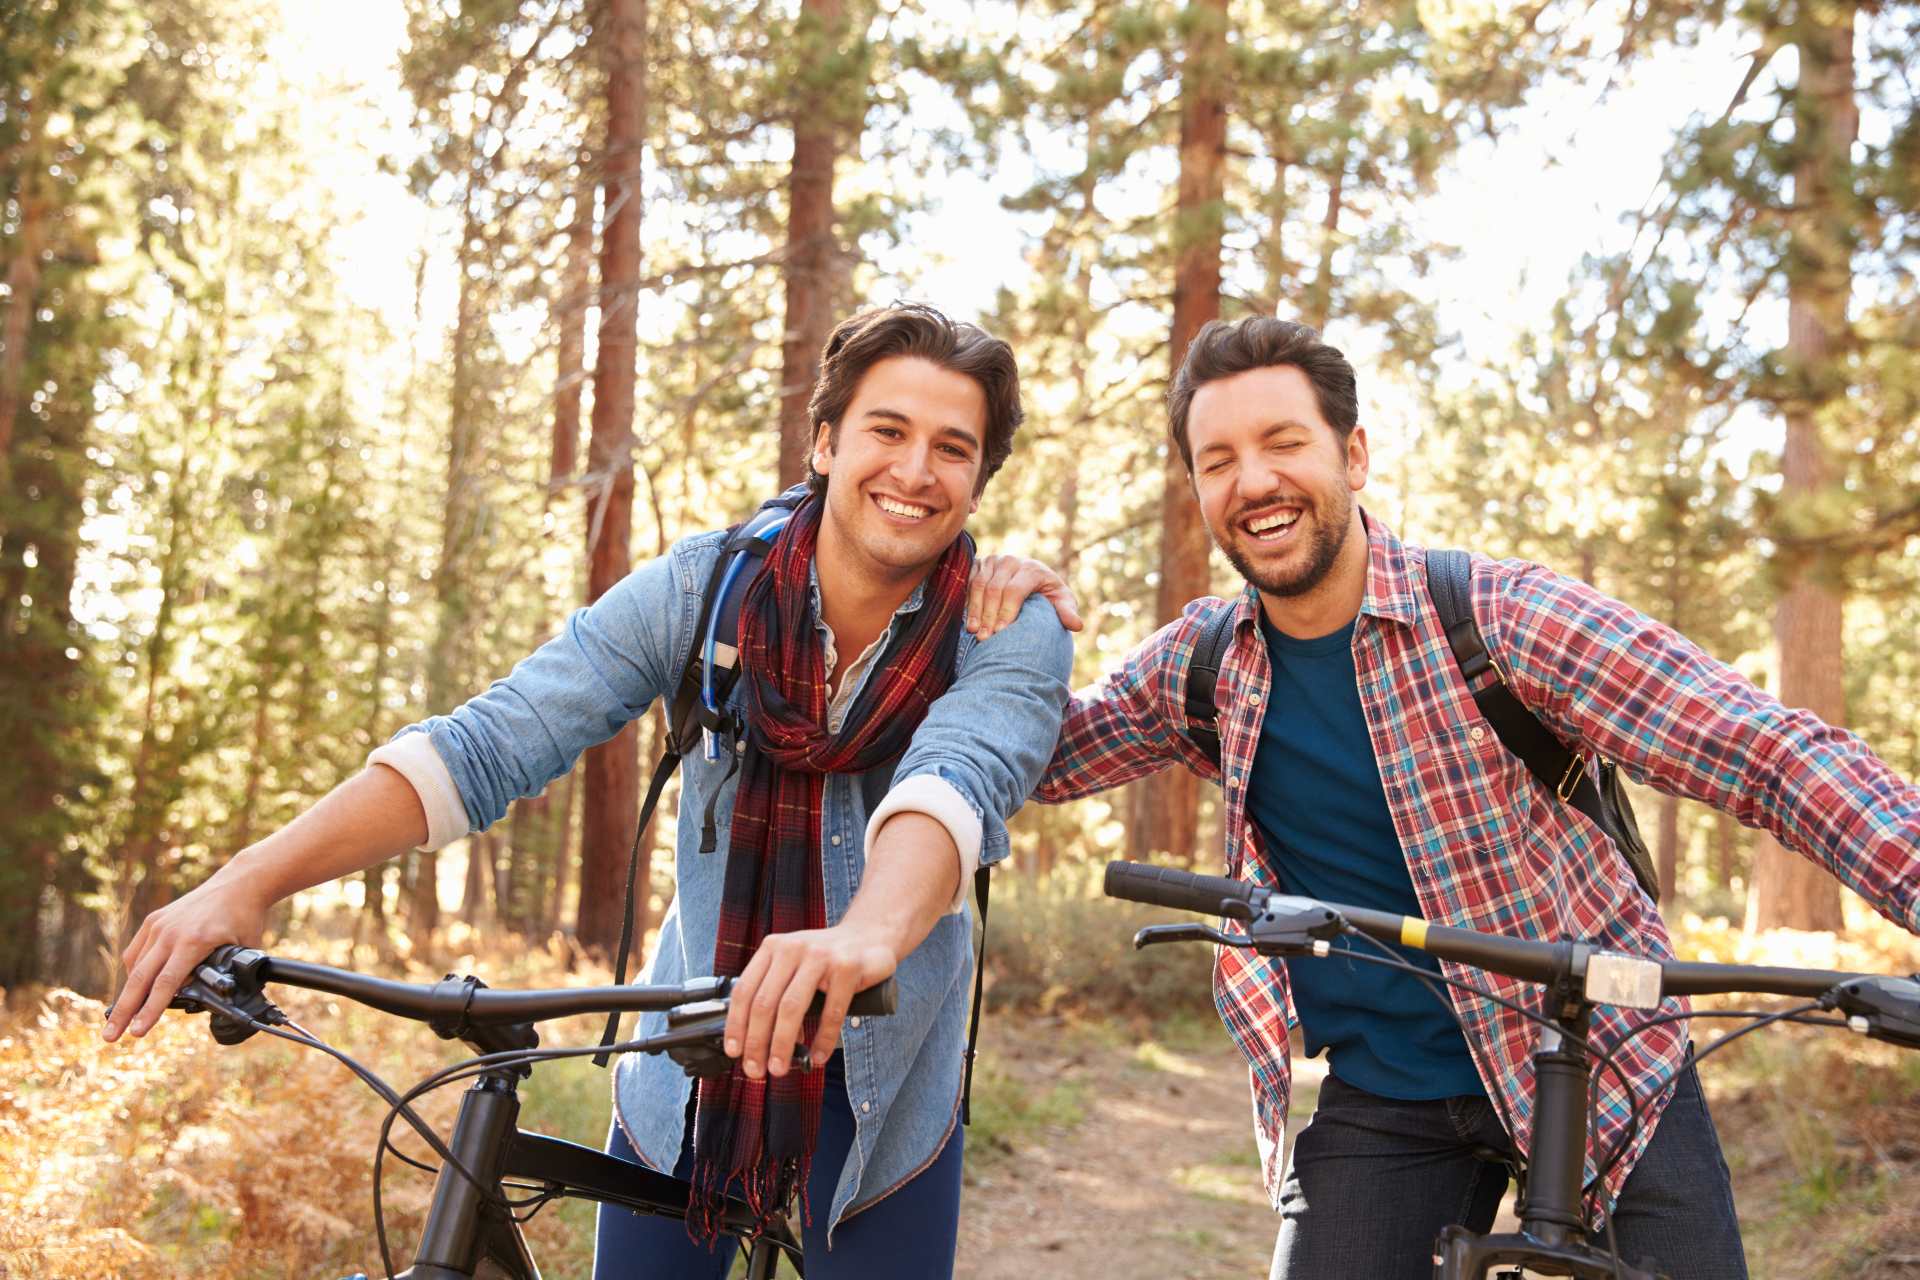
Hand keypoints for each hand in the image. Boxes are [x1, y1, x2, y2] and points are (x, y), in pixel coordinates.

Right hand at [105, 870, 270, 1041]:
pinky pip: (136, 950)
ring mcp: (159, 924)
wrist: (240, 882)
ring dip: (127, 994)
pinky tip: (135, 987)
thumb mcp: (243, 950)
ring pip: (135, 966)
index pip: (166, 984)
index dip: (150, 1011)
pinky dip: (134, 971)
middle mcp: (171, 933)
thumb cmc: (245, 917)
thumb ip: (225, 975)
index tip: (137, 1032)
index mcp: (194, 942)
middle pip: (140, 979)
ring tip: (121, 1018)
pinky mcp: (154, 919)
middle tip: (110, 1037)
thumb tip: (213, 1002)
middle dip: (124, 1011)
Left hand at [722, 923, 897, 1079]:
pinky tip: (817, 1057)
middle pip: (764, 1003)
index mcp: (772, 948)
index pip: (745, 990)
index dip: (736, 1024)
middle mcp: (792, 949)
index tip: (734, 1051)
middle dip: (756, 1042)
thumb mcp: (793, 965)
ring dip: (781, 1044)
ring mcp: (820, 956)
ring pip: (791, 1008)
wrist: (869, 936)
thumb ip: (775, 993)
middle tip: (756, 1070)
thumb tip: (758, 1041)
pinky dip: (823, 1040)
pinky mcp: (847, 968)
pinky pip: (831, 1012)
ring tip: (778, 1068)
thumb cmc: (825, 959)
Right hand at [968, 554, 1082, 638]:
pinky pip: (968, 582)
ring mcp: (993, 560)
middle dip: (988, 615)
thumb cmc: (1047, 593)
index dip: (1006, 612)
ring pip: (979, 585)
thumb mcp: (1061, 601)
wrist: (1031, 576)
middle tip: (984, 637)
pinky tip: (968, 619)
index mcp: (1032, 568)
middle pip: (994, 589)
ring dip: (975, 609)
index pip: (1014, 590)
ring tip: (973, 630)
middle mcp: (1011, 561)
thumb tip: (1076, 625)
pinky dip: (967, 601)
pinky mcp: (978, 563)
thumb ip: (1067, 611)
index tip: (1001, 632)